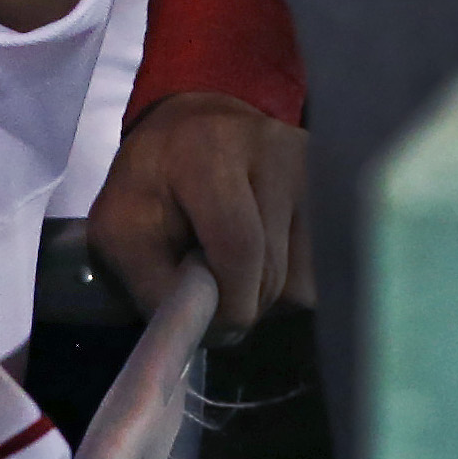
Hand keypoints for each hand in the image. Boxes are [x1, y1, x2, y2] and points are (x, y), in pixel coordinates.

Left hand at [87, 92, 316, 338]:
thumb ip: (153, 283)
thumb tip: (207, 329)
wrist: (190, 129)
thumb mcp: (120, 230)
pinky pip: (324, 269)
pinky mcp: (337, 186)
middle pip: (275, 271)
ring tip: (233, 263)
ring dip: (268, 293)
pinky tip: (262, 253)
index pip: (240, 247)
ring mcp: (314, 167)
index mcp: (211, 152)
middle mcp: (274, 151)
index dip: (228, 302)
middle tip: (212, 293)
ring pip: (306, 280)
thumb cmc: (150, 184)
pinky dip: (290, 278)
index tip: (211, 323)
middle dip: (242, 302)